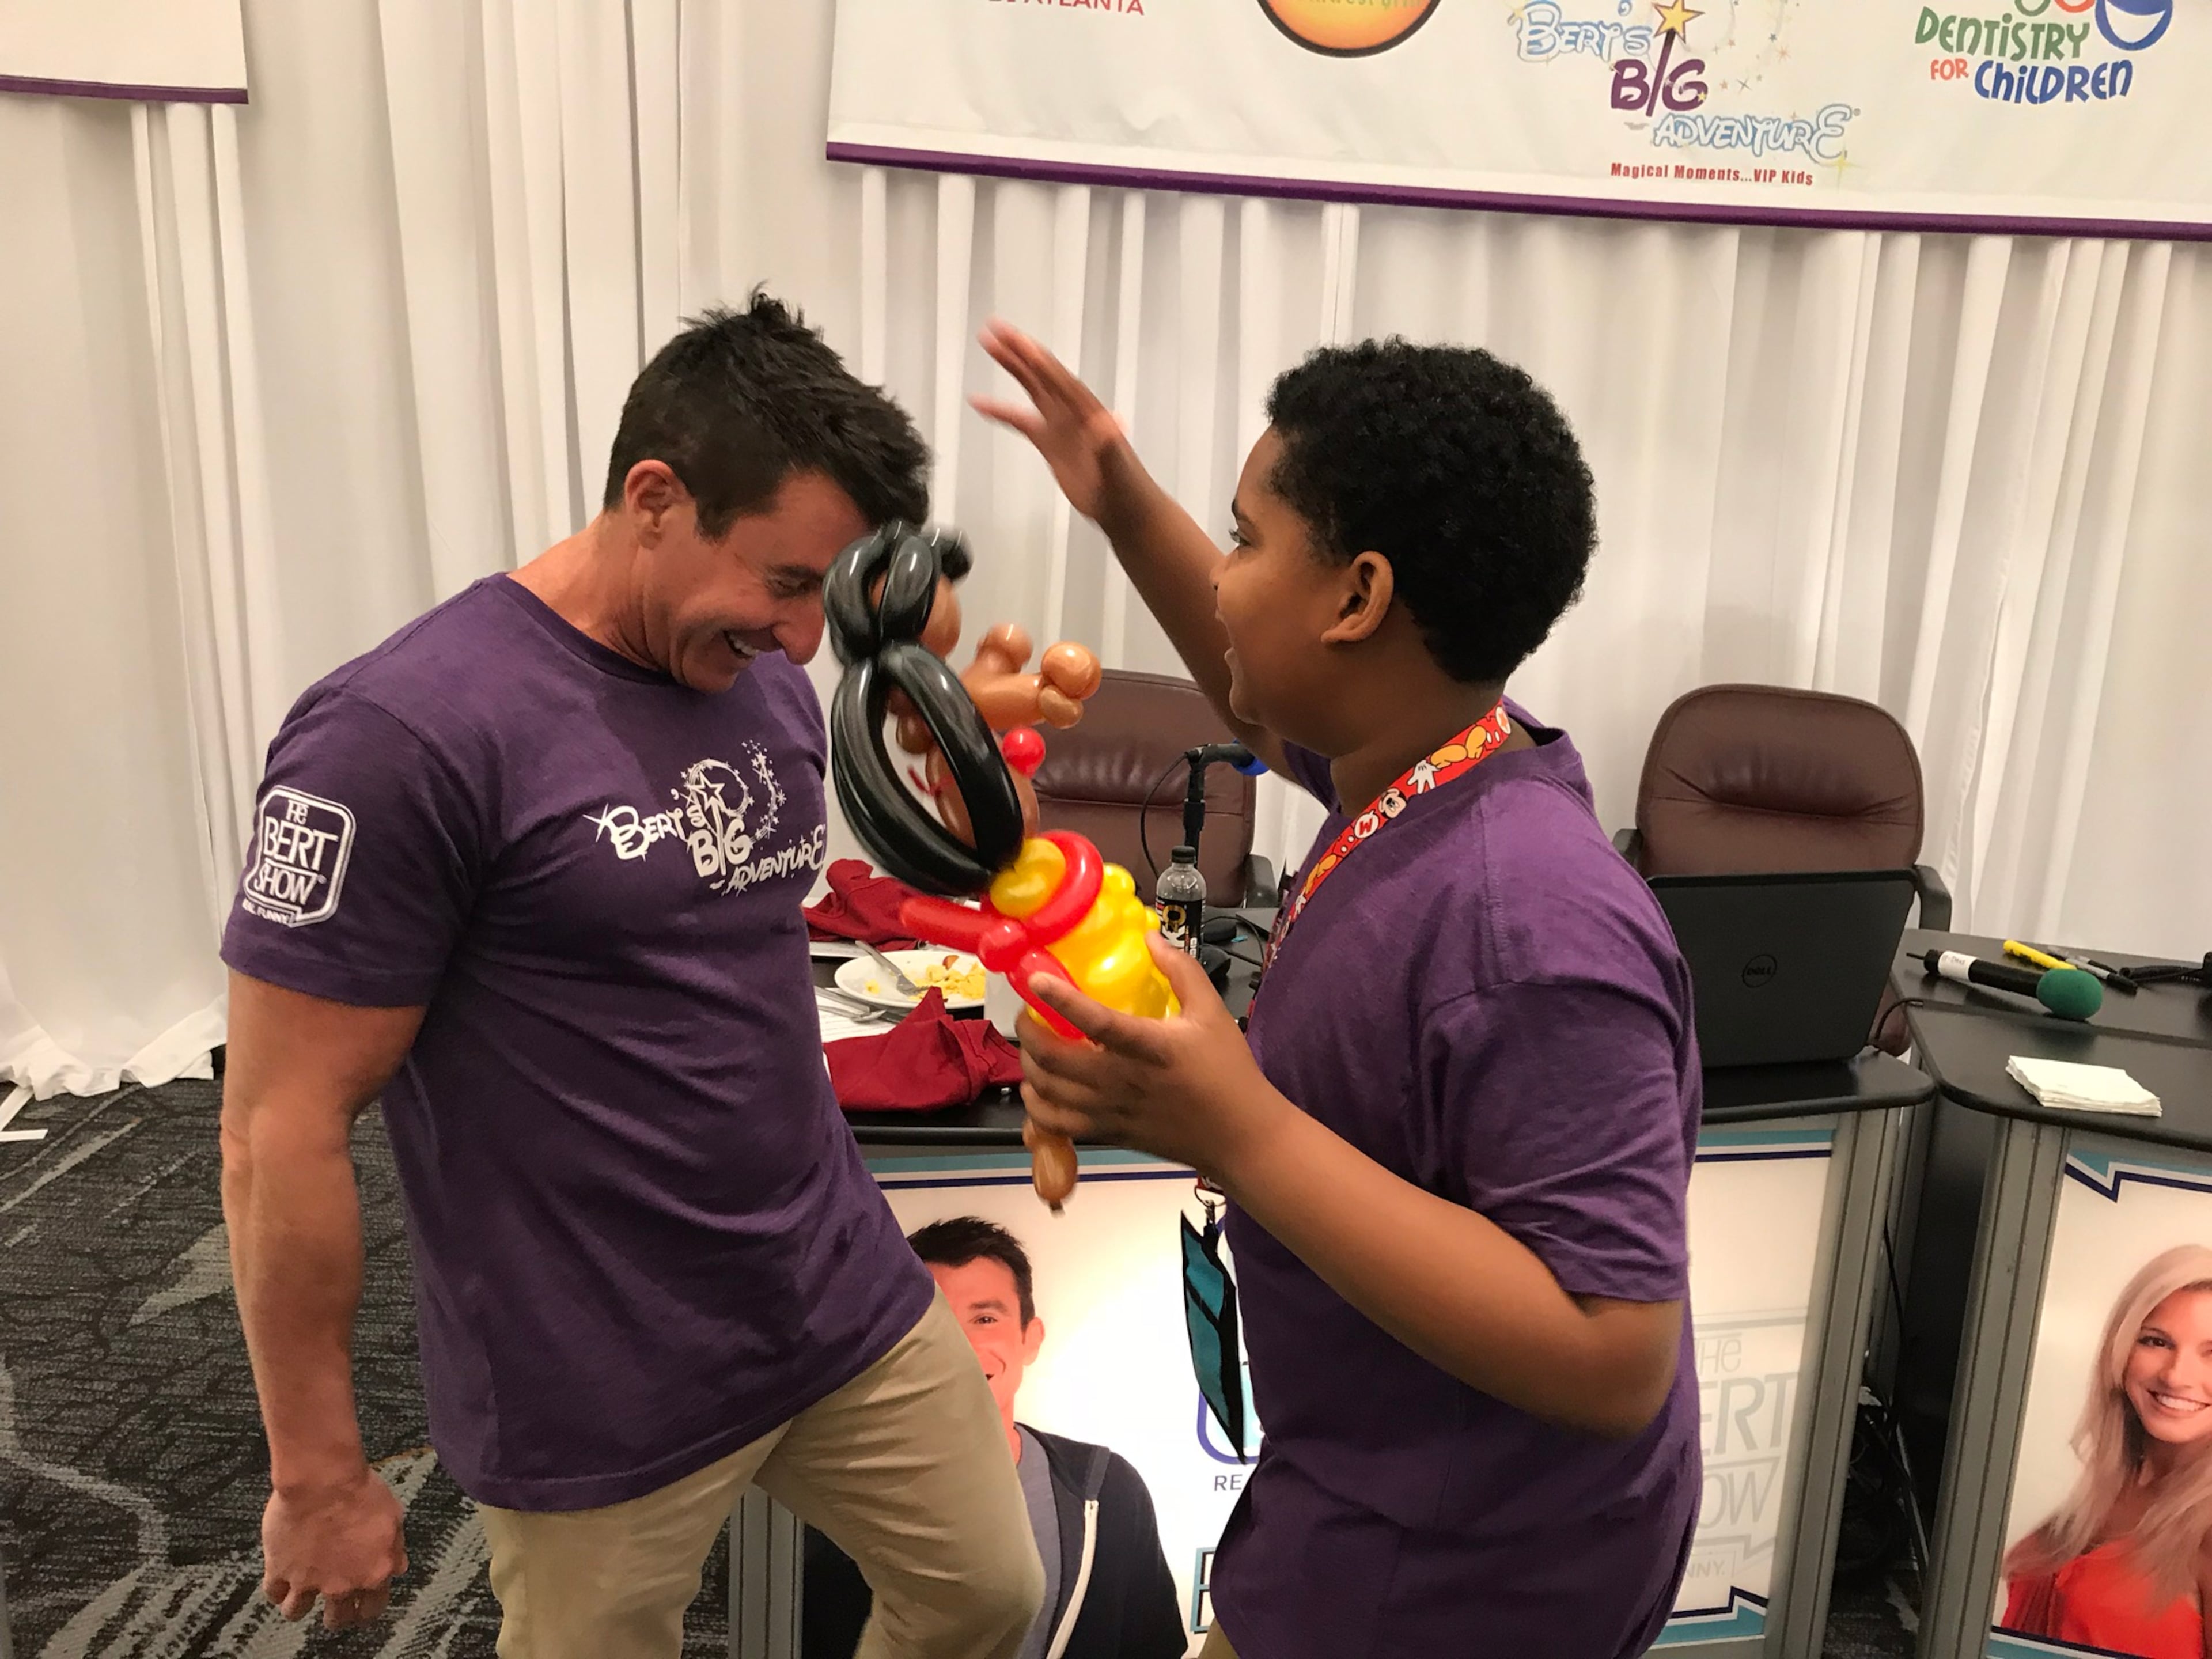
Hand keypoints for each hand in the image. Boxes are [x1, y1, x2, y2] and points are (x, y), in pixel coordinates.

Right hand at [262, 1464, 407, 1629]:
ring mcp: (308, 1581)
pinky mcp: (279, 1570)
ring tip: (300, 1595)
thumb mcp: (394, 1518)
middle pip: (336, 1618)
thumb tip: (397, 1567)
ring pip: (297, 1612)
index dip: (366, 1611)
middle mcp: (341, 1585)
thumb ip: (394, 1549)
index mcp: (374, 1573)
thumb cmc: (361, 1491)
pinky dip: (276, 1589)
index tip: (361, 1610)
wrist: (324, 1480)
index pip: (372, 1609)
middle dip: (335, 1616)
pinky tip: (280, 1579)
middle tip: (332, 1609)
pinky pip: (273, 1593)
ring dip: (299, 1605)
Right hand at [973, 322, 1144, 524]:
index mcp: (1088, 412)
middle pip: (1042, 373)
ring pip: (1032, 387)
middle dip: (1020, 351)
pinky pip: (1021, 421)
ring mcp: (1060, 425)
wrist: (1125, 509)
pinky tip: (981, 404)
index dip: (1039, 361)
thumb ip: (1110, 444)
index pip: (1059, 380)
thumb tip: (1108, 421)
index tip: (1019, 342)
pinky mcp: (1050, 443)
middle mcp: (1073, 412)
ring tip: (990, 346)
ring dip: (1012, 366)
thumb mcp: (1118, 468)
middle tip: (997, 330)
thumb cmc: (1126, 488)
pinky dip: (1001, 411)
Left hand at [1018, 935, 1287, 1180]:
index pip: (1095, 1021)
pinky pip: (1056, 1124)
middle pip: (1054, 1059)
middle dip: (1029, 1032)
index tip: (1034, 979)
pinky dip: (1037, 1106)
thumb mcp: (1212, 1011)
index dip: (1059, 999)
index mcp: (1149, 1047)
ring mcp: (1111, 1111)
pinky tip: (1039, 1087)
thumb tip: (1150, 938)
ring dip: (1029, 1065)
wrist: (1240, 1135)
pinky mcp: (1108, 1133)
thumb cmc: (1227, 1070)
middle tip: (1029, 1012)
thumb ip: (1181, 970)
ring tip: (1033, 1045)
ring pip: (1048, 1091)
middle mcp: (1122, 1080)